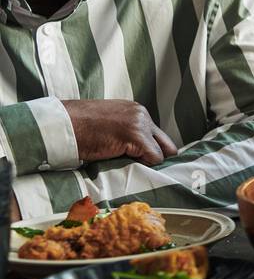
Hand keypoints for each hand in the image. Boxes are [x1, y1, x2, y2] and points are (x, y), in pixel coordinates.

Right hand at [60, 100, 178, 165]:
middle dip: (157, 156)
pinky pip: (153, 157)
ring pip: (161, 152)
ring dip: (147, 162)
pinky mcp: (136, 136)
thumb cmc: (78, 129)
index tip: (142, 160)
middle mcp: (141, 114)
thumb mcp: (109, 124)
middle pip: (166, 142)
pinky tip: (125, 162)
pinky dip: (144, 165)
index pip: (157, 134)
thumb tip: (138, 151)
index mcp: (135, 110)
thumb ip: (127, 131)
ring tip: (127, 164)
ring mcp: (140, 124)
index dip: (151, 150)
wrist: (62, 125)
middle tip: (142, 167)